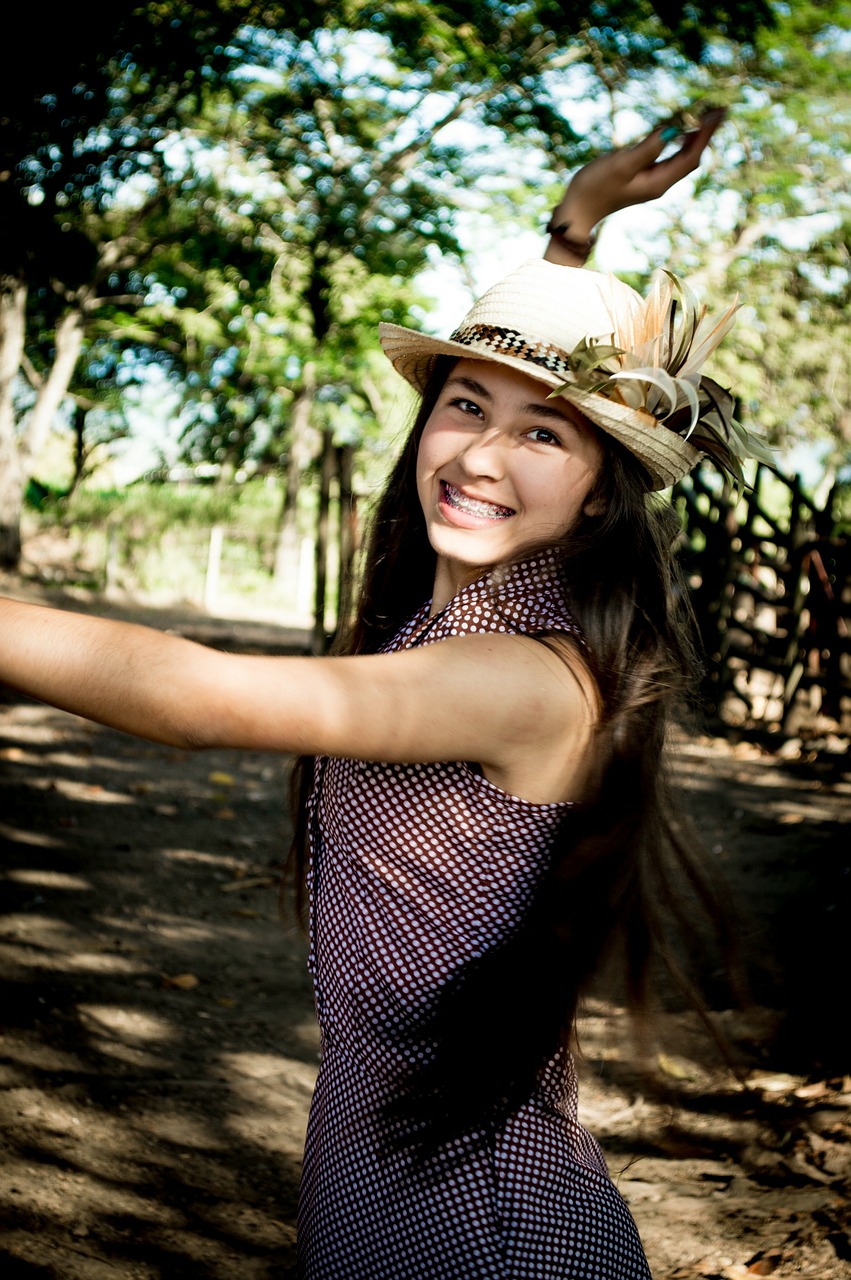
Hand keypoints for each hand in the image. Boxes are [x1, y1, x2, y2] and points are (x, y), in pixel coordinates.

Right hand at [545, 108, 725, 264]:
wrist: (578, 209)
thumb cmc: (595, 187)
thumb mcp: (621, 165)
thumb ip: (648, 148)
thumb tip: (672, 130)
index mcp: (659, 182)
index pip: (692, 154)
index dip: (707, 132)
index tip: (718, 112)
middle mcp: (661, 183)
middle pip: (692, 156)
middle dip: (706, 132)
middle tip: (719, 108)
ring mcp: (653, 181)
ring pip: (683, 156)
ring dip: (695, 136)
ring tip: (706, 115)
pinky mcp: (643, 177)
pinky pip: (670, 157)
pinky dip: (680, 141)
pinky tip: (681, 130)